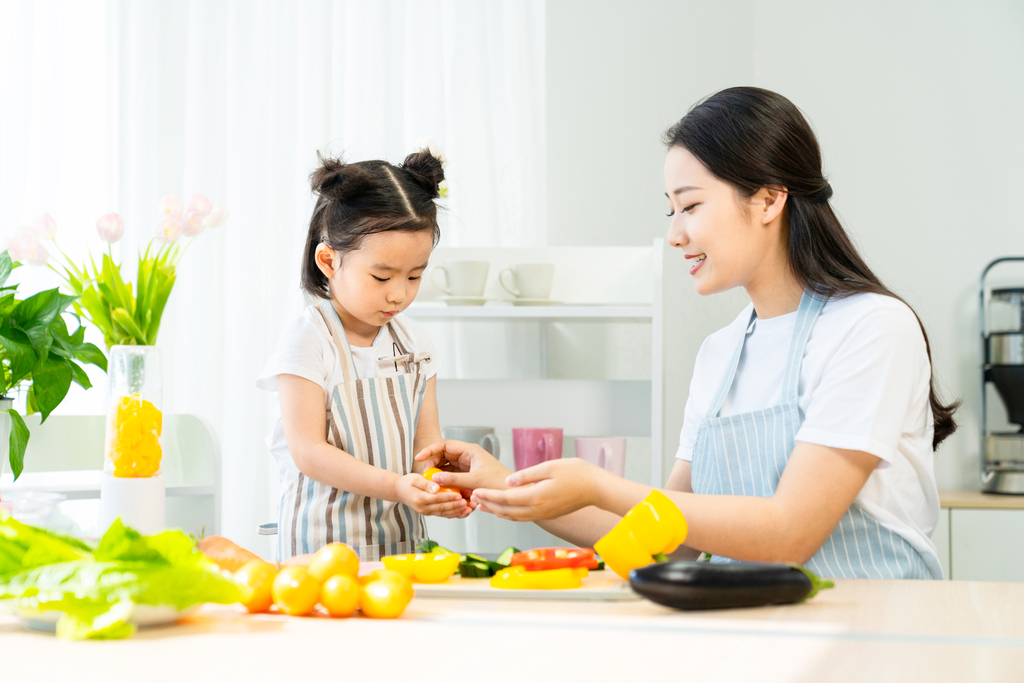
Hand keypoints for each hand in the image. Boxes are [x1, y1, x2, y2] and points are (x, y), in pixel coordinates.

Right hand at [394, 472, 470, 518]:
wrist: (400, 492)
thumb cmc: (408, 482)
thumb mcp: (415, 479)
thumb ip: (427, 484)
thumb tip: (436, 488)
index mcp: (420, 499)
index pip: (436, 499)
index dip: (449, 498)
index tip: (459, 495)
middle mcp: (423, 508)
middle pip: (442, 508)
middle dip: (456, 506)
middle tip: (468, 503)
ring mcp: (427, 512)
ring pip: (444, 514)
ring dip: (457, 512)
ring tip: (469, 509)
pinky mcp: (431, 513)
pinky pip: (443, 515)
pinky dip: (454, 514)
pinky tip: (463, 511)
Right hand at [415, 440, 511, 492]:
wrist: (513, 495)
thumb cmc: (499, 484)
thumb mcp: (475, 482)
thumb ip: (454, 480)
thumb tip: (434, 478)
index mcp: (470, 451)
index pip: (444, 445)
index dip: (430, 450)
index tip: (419, 458)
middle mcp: (468, 456)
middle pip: (443, 455)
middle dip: (432, 464)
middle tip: (425, 475)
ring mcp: (467, 467)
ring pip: (446, 467)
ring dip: (438, 474)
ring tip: (431, 483)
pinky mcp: (468, 477)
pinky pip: (452, 477)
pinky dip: (445, 482)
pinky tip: (441, 489)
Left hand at [470, 458, 602, 521]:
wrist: (596, 488)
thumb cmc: (576, 473)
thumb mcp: (549, 467)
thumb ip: (526, 475)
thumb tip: (508, 481)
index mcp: (537, 497)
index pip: (506, 498)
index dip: (489, 495)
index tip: (476, 490)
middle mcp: (538, 510)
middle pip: (506, 511)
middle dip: (488, 504)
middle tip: (473, 497)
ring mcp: (543, 515)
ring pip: (513, 517)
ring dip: (496, 511)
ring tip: (483, 505)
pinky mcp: (547, 515)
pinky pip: (523, 517)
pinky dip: (509, 514)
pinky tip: (503, 509)